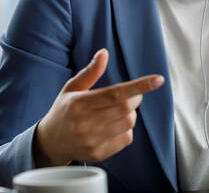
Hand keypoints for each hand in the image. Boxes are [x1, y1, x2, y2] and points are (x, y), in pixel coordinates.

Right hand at [33, 48, 164, 166]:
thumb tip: (104, 53)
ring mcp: (91, 141)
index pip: (114, 93)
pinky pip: (126, 139)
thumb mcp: (72, 87)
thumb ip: (90, 72)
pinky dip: (126, 129)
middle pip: (125, 108)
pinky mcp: (97, 155)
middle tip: (129, 95)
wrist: (50, 142)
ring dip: (131, 113)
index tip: (158, 79)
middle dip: (134, 98)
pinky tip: (113, 126)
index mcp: (78, 103)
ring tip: (118, 111)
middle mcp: (84, 124)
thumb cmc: (64, 109)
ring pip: (129, 123)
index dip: (139, 86)